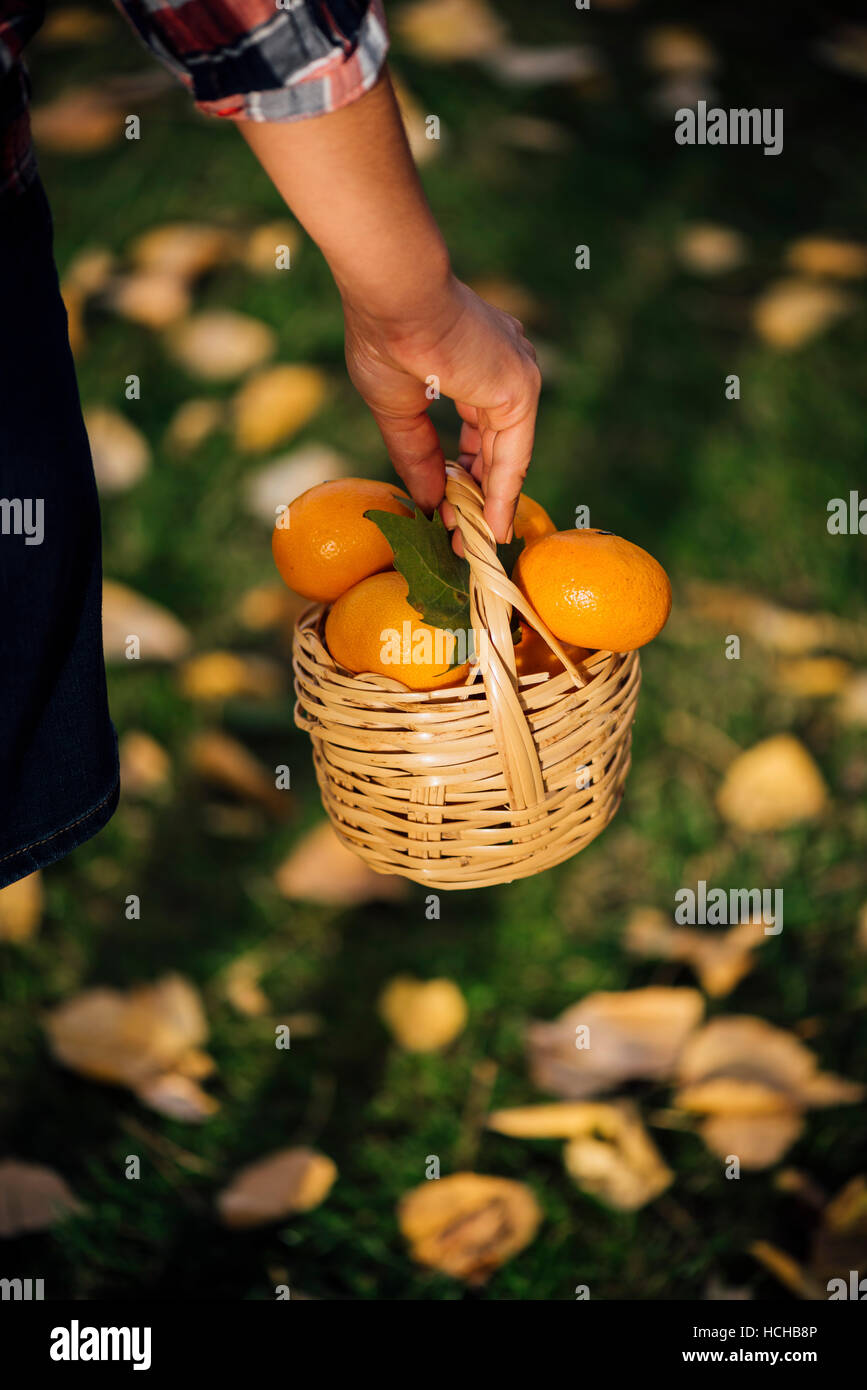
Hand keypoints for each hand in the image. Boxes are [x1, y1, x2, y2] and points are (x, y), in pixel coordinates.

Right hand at [342, 274, 540, 542]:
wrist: (394, 297)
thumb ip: (416, 456)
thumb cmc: (384, 336)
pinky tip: (491, 528)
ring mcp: (516, 378)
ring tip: (476, 546)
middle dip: (478, 496)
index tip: (449, 508)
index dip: (463, 472)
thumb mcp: (397, 408)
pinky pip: (512, 458)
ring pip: (506, 458)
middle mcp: (505, 368)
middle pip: (496, 448)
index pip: (479, 430)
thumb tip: (428, 502)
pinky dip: (501, 496)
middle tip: (462, 537)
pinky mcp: (520, 392)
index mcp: (477, 363)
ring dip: (490, 505)